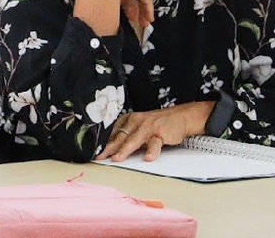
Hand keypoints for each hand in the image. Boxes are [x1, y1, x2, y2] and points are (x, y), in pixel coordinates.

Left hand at [95, 101, 213, 161]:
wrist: (180, 117)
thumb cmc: (157, 123)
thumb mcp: (139, 126)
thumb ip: (127, 135)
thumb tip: (110, 149)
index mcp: (129, 119)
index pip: (113, 133)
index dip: (103, 143)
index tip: (95, 152)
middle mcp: (136, 121)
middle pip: (120, 136)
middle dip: (109, 148)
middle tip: (100, 157)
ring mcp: (149, 127)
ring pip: (134, 140)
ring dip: (125, 149)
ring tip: (117, 158)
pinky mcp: (161, 133)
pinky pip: (155, 143)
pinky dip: (151, 150)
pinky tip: (147, 157)